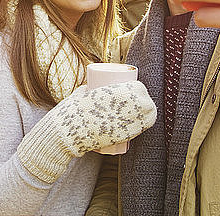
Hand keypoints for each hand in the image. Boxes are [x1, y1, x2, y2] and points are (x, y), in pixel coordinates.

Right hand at [17, 81, 156, 182]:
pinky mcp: (128, 135)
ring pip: (149, 116)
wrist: (71, 130)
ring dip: (148, 113)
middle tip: (138, 103)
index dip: (139, 90)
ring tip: (142, 113)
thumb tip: (92, 85)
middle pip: (146, 102)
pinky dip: (145, 125)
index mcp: (118, 91)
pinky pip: (143, 128)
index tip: (135, 91)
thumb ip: (92, 89)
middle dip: (145, 102)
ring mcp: (129, 121)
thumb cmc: (74, 109)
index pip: (139, 88)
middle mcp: (127, 105)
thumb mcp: (84, 92)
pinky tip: (144, 123)